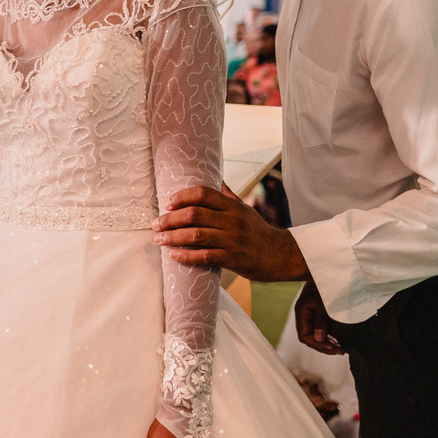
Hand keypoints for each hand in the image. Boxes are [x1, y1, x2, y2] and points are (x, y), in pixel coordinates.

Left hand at [153, 183, 308, 281]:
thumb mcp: (245, 210)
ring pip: (196, 235)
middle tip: (155, 224)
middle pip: (194, 214)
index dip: (182, 197)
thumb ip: (228, 196)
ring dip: (173, 237)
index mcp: (232, 206)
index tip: (167, 204)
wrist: (281, 255)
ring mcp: (232, 240)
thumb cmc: (258, 231)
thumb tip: (216, 178)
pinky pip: (205, 256)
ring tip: (159, 239)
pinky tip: (174, 256)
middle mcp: (232, 220)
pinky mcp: (233, 258)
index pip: (203, 194)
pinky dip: (187, 256)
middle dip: (170, 219)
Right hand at [295, 280, 343, 354]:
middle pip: (311, 337)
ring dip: (329, 342)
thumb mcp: (323, 303)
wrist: (330, 269)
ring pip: (318, 334)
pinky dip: (332, 335)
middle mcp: (306, 315)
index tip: (331, 347)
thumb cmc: (324, 283)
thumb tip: (318, 338)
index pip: (304, 335)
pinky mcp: (323, 313)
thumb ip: (321, 320)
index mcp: (302, 312)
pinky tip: (341, 339)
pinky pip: (325, 328)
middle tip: (340, 351)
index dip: (316, 344)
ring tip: (341, 348)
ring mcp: (314, 314)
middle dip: (324, 345)